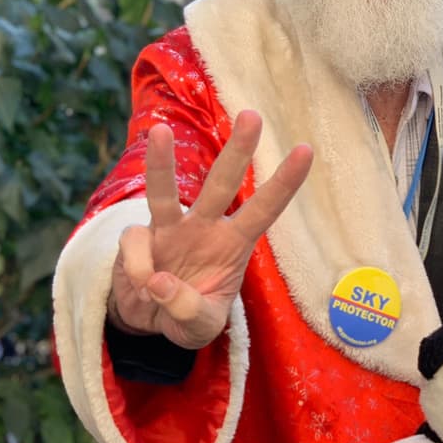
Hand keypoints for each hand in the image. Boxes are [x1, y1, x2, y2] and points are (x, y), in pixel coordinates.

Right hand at [109, 110, 312, 349]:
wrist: (147, 320)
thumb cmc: (186, 314)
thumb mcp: (199, 328)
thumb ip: (188, 310)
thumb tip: (160, 282)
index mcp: (233, 244)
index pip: (263, 209)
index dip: (284, 182)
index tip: (307, 150)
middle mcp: (204, 227)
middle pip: (222, 183)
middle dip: (237, 150)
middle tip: (253, 115)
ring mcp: (169, 228)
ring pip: (165, 191)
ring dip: (162, 162)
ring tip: (159, 131)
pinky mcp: (138, 238)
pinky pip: (135, 246)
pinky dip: (139, 269)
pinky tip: (144, 288)